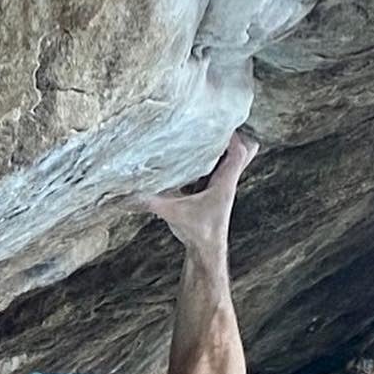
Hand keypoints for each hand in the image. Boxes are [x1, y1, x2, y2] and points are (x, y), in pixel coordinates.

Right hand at [143, 130, 257, 249]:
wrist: (206, 252)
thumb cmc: (198, 234)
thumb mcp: (173, 214)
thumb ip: (151, 202)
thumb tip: (127, 192)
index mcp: (225, 183)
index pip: (239, 150)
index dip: (231, 134)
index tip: (215, 120)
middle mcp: (227, 182)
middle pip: (245, 150)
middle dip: (231, 136)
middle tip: (211, 126)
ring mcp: (221, 186)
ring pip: (230, 159)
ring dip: (219, 147)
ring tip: (200, 134)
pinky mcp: (213, 192)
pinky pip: (215, 169)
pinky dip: (207, 160)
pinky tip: (188, 157)